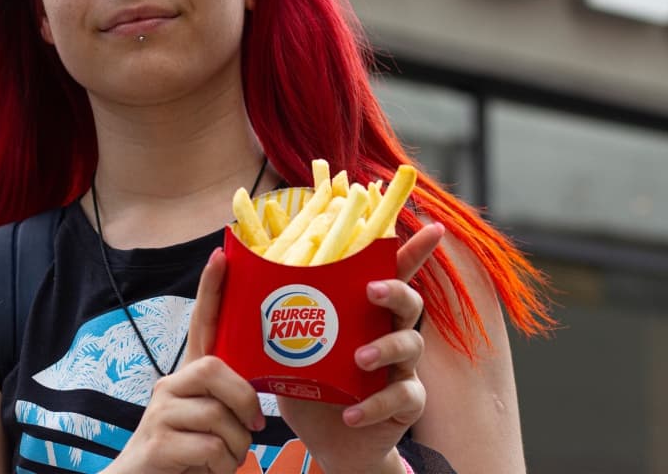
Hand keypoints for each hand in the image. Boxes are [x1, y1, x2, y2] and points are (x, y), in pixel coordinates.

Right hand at [108, 249, 265, 473]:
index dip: (210, 290)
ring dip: (236, 447)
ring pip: (220, 416)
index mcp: (188, 378)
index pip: (200, 325)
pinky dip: (222, 465)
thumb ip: (227, 404)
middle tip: (253, 429)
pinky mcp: (157, 442)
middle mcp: (169, 385)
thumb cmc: (188, 457)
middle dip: (244, 401)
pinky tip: (208, 469)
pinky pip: (211, 446)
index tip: (220, 255)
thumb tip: (257, 407)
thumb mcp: (212, 424)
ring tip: (224, 460)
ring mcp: (159, 412)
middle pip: (216, 369)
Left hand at [277, 222, 444, 472]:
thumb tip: (234, 274)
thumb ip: (276, 319)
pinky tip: (351, 413)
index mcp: (365, 312)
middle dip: (395, 291)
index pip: (393, 274)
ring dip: (385, 347)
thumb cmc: (312, 385)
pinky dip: (374, 405)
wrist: (328, 441)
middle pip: (409, 301)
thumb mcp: (291, 349)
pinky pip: (401, 397)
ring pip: (411, 344)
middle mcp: (389, 332)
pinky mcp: (406, 403)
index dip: (415, 250)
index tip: (434, 227)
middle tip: (371, 291)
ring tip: (359, 359)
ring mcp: (402, 368)